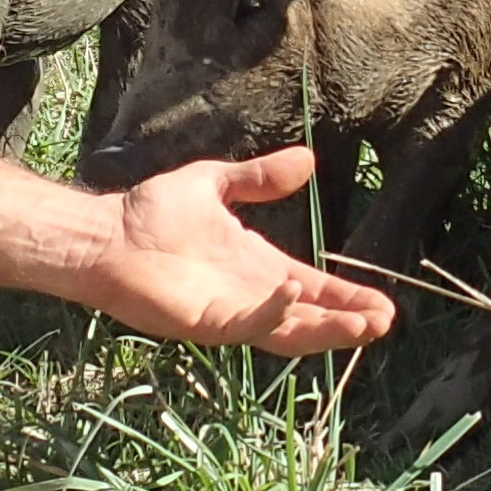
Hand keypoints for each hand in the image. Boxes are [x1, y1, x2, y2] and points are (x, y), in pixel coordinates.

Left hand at [84, 148, 395, 353]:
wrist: (104, 232)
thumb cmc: (150, 212)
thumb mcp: (216, 184)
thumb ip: (259, 178)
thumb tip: (308, 160)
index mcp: (257, 268)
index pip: (313, 289)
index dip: (346, 298)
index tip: (384, 303)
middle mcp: (250, 295)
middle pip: (310, 317)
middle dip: (348, 322)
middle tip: (386, 322)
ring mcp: (229, 312)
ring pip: (287, 330)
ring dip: (325, 329)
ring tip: (365, 326)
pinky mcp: (205, 322)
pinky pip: (247, 323)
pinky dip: (273, 312)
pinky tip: (295, 293)